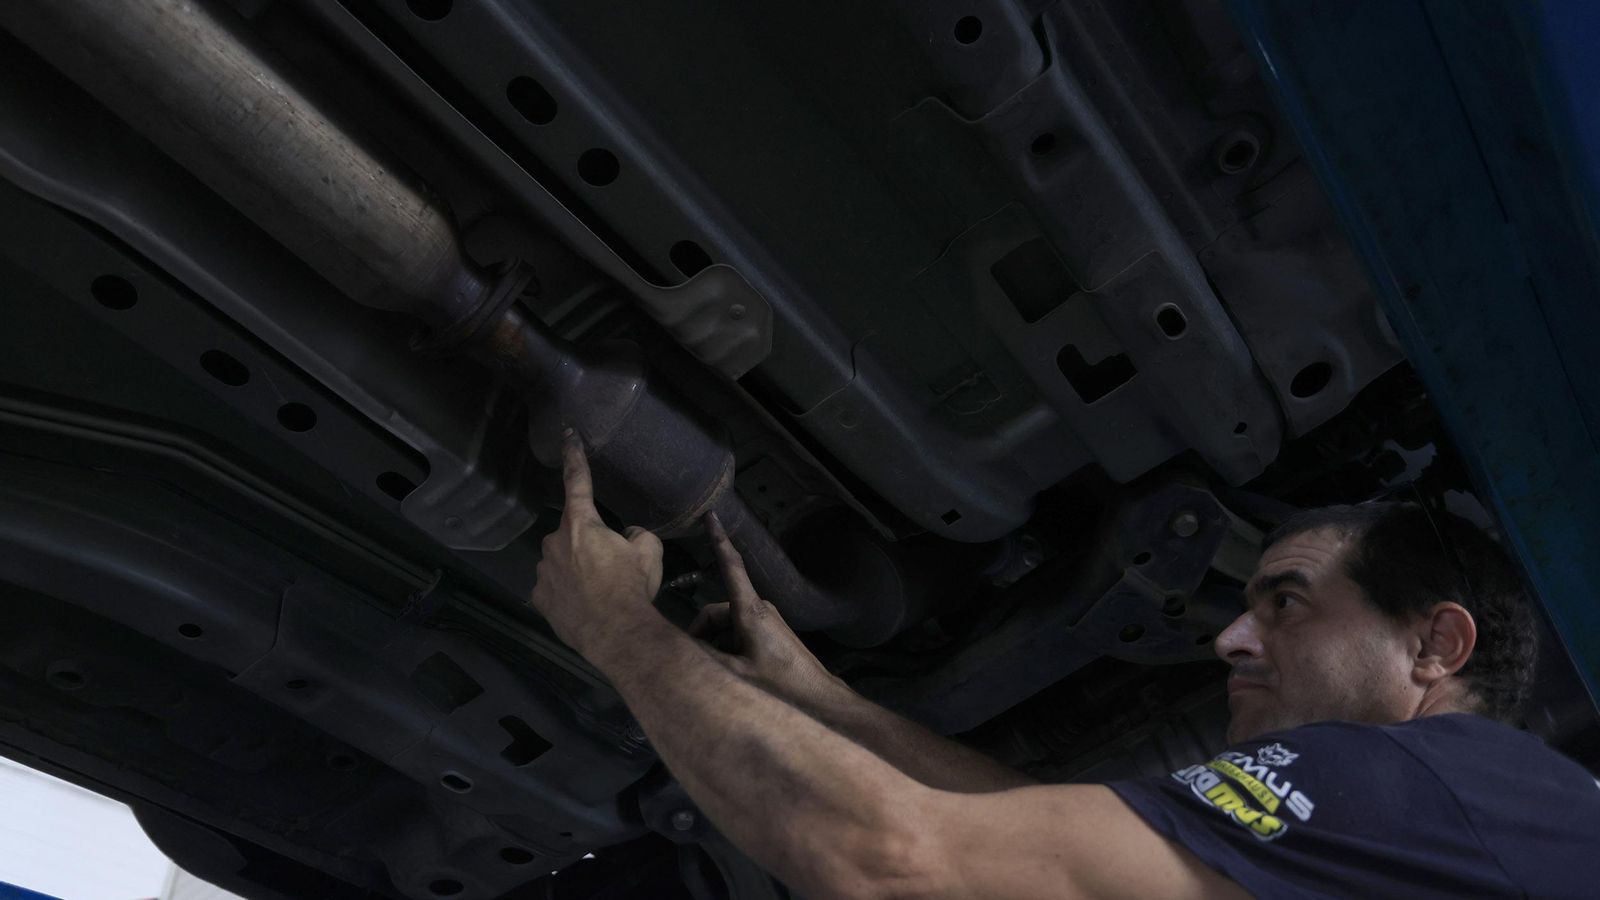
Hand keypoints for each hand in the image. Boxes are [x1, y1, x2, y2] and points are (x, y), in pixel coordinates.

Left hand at [527, 430, 663, 657]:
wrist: (615, 632)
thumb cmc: (632, 586)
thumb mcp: (649, 551)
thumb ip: (637, 535)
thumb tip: (628, 536)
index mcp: (582, 524)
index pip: (578, 481)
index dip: (575, 456)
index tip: (568, 434)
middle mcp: (555, 542)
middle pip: (572, 534)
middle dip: (588, 545)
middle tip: (611, 568)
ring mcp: (543, 571)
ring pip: (561, 562)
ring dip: (576, 571)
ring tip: (600, 594)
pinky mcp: (539, 598)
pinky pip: (554, 588)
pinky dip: (567, 594)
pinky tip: (584, 608)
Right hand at [689, 512, 846, 708]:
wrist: (817, 697)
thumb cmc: (780, 684)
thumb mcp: (735, 674)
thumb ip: (704, 658)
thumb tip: (679, 648)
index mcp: (750, 611)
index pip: (731, 566)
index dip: (718, 540)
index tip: (711, 516)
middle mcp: (758, 609)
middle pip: (716, 612)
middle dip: (700, 634)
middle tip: (695, 664)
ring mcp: (765, 621)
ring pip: (725, 626)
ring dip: (714, 646)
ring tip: (717, 676)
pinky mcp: (769, 634)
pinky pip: (737, 634)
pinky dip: (727, 650)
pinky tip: (729, 676)